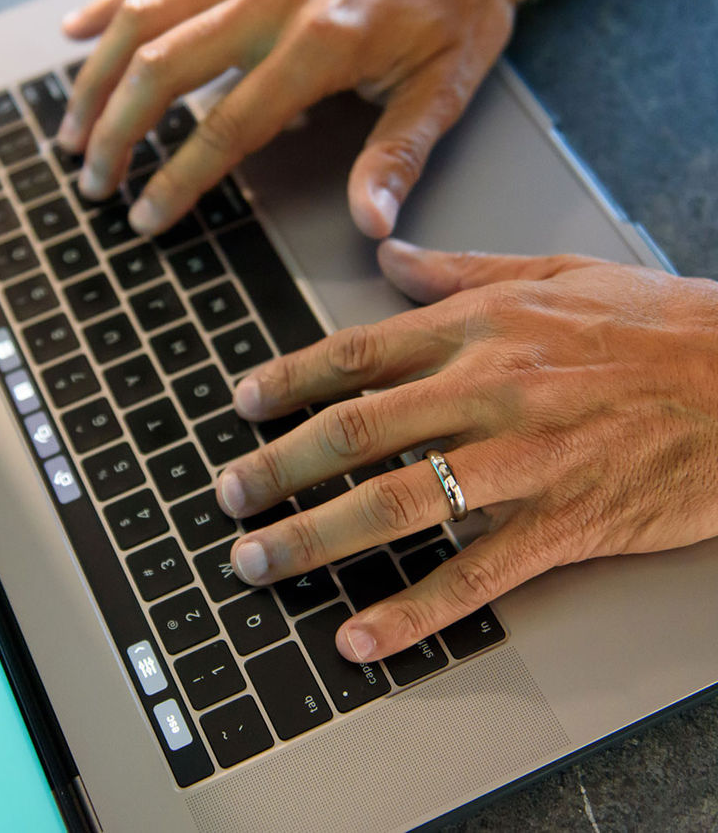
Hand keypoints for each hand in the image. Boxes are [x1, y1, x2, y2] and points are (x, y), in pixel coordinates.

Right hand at [57, 0, 516, 238]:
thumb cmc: (452, 3)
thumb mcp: (444, 86)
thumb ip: (397, 156)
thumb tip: (370, 223)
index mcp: (319, 43)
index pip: (226, 125)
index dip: (178, 180)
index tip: (145, 217)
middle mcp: (269, 0)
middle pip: (160, 69)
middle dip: (115, 133)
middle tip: (93, 183)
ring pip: (143, 19)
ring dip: (96, 77)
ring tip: (71, 130)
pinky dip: (111, 5)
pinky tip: (76, 33)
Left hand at [215, 241, 717, 662]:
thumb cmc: (664, 325)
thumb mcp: (557, 273)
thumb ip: (460, 269)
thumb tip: (390, 255)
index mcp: (481, 327)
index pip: (356, 354)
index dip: (287, 381)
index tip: (242, 405)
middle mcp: (490, 388)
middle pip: (355, 432)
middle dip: (277, 467)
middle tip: (227, 495)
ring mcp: (526, 460)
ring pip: (397, 503)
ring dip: (314, 538)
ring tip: (256, 561)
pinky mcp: (566, 523)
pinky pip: (474, 575)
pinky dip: (411, 611)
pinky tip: (361, 635)